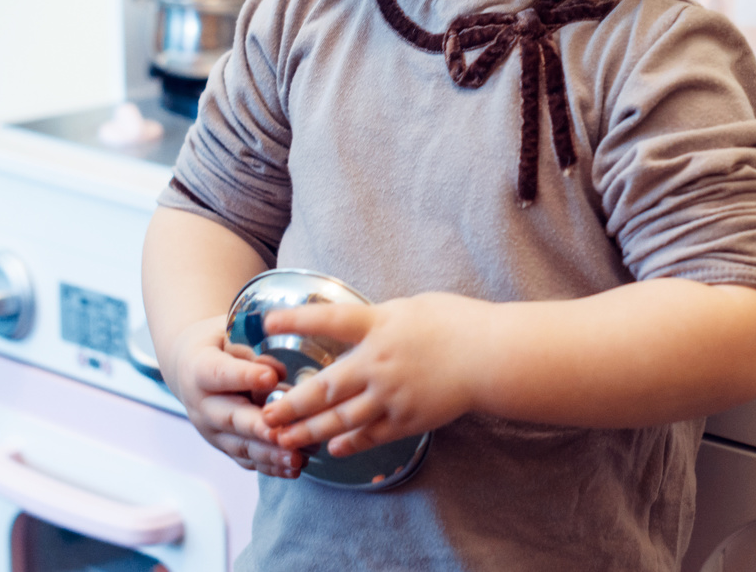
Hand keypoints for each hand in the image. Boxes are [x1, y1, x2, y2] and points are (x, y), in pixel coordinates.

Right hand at [164, 316, 307, 478]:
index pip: (219, 374)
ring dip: (270, 454)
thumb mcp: (230, 336)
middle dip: (259, 429)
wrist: (190, 369)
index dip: (245, 376)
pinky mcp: (224, 446)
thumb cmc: (218, 346)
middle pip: (230, 418)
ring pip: (241, 445)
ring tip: (298, 458)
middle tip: (284, 433)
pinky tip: (294, 468)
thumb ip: (252, 353)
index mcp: (199, 370)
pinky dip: (270, 466)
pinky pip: (246, 459)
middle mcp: (202, 405)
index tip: (271, 377)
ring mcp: (211, 430)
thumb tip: (277, 375)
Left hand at [259, 292, 485, 457]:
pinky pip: (371, 435)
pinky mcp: (407, 418)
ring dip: (309, 431)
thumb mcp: (411, 307)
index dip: (295, 322)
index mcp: (379, 326)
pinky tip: (333, 449)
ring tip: (284, 439)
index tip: (266, 324)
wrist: (491, 356)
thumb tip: (358, 324)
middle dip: (290, 403)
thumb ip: (379, 320)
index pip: (328, 321)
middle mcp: (378, 362)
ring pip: (341, 418)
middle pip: (324, 387)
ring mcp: (391, 395)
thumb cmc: (458, 323)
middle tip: (264, 413)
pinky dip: (349, 443)